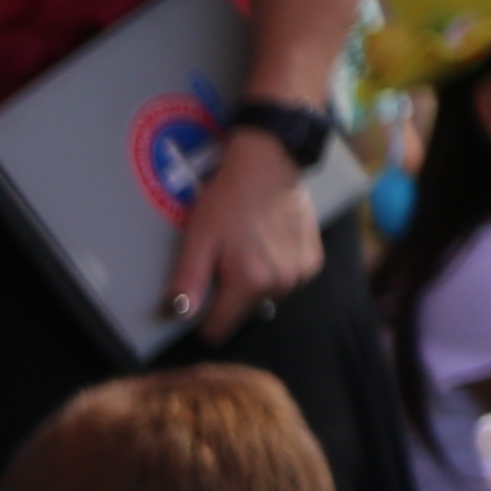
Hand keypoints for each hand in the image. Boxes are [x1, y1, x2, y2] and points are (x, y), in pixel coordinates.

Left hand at [168, 132, 325, 338]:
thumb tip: (177, 316)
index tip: (199, 294)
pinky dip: (272, 271)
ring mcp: (302, 273)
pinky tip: (265, 245)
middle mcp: (283, 283)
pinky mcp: (314, 261)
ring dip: (251, 283)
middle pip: (242, 313)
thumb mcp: (198, 239)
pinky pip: (284, 281)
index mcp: (252, 281)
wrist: (269, 162)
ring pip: (264, 298)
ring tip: (245, 248)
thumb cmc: (229, 198)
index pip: (219, 328)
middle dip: (228, 295)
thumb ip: (188, 282)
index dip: (202, 317)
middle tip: (223, 258)